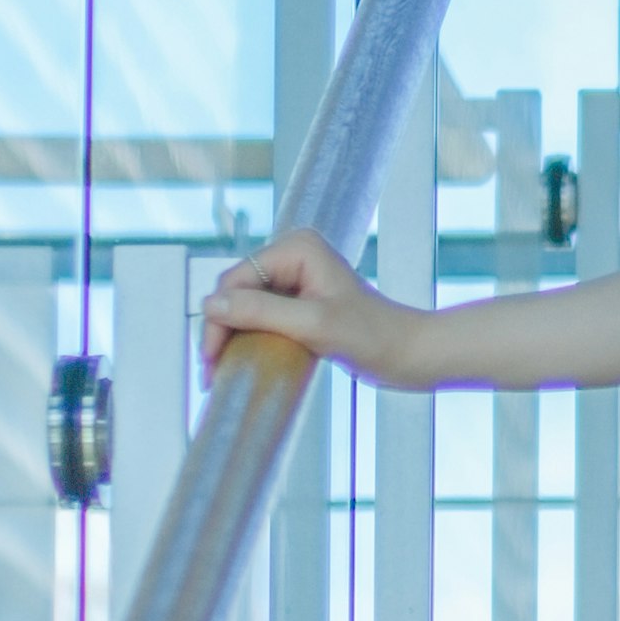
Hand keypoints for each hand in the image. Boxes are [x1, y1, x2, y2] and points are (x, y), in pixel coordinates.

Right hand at [200, 229, 434, 389]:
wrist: (410, 354)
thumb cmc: (372, 336)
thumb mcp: (312, 324)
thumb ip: (260, 311)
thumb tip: (209, 305)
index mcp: (296, 247)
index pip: (237, 279)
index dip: (218, 318)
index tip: (211, 359)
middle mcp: (293, 255)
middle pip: (237, 292)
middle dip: (221, 330)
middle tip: (211, 373)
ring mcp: (297, 278)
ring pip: (246, 306)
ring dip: (231, 338)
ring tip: (219, 373)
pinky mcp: (301, 302)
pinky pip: (263, 317)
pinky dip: (249, 339)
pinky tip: (240, 362)